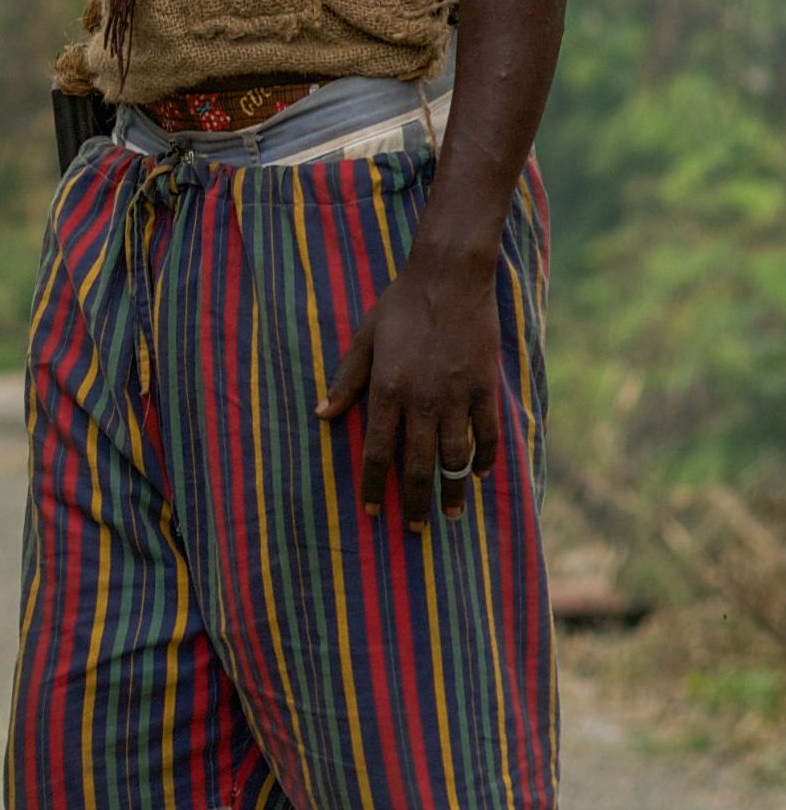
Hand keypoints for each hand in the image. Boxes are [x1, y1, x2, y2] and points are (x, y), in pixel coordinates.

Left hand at [320, 247, 504, 524]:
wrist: (449, 279)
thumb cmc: (399, 306)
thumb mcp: (363, 340)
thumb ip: (345, 381)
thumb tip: (321, 415)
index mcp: (386, 391)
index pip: (375, 451)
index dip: (372, 485)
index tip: (371, 510)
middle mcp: (421, 401)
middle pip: (417, 464)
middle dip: (413, 501)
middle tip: (412, 529)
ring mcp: (456, 396)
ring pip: (454, 456)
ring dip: (451, 489)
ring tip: (448, 513)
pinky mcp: (484, 388)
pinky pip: (487, 434)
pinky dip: (483, 458)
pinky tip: (478, 474)